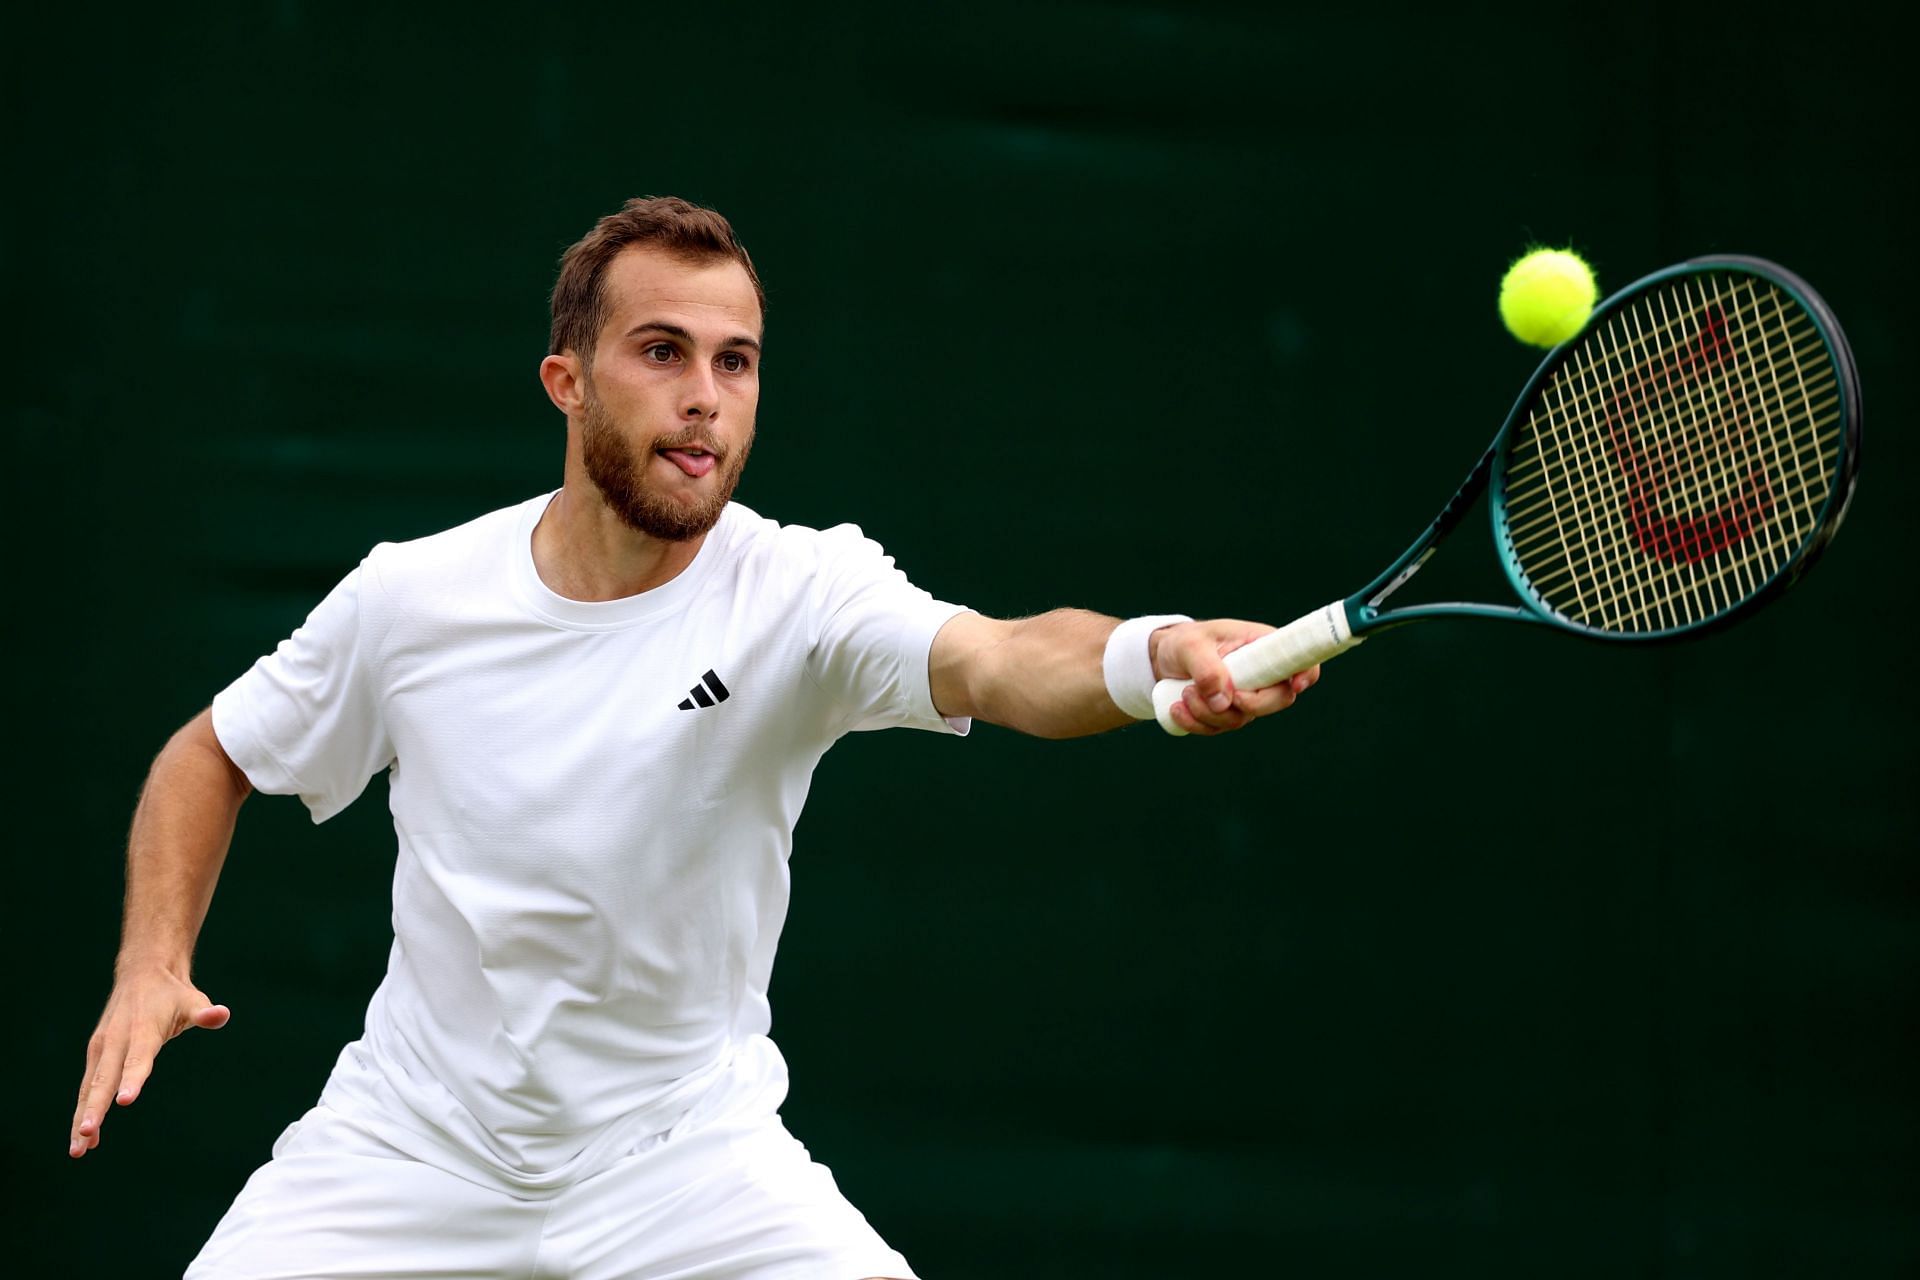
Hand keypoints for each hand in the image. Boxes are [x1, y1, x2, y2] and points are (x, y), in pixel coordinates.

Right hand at [70, 969, 228, 1157]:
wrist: (142, 973)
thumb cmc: (172, 993)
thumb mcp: (193, 1000)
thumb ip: (205, 1013)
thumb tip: (222, 1014)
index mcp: (141, 1030)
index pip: (137, 1058)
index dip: (131, 1079)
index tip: (124, 1100)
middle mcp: (116, 1040)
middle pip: (103, 1079)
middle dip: (94, 1109)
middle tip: (87, 1136)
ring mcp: (102, 1048)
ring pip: (89, 1088)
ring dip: (82, 1118)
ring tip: (79, 1150)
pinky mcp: (96, 1054)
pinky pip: (88, 1086)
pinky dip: (84, 1110)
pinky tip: (86, 1138)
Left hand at [1150, 619, 1321, 735]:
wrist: (1162, 658)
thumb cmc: (1183, 642)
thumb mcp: (1190, 645)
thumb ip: (1207, 669)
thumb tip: (1225, 701)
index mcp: (1262, 646)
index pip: (1299, 660)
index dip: (1306, 673)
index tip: (1294, 685)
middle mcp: (1261, 673)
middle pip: (1278, 700)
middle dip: (1244, 704)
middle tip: (1211, 693)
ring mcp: (1246, 696)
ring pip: (1242, 718)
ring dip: (1209, 713)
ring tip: (1184, 692)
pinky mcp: (1228, 713)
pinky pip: (1219, 729)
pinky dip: (1197, 724)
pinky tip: (1177, 709)